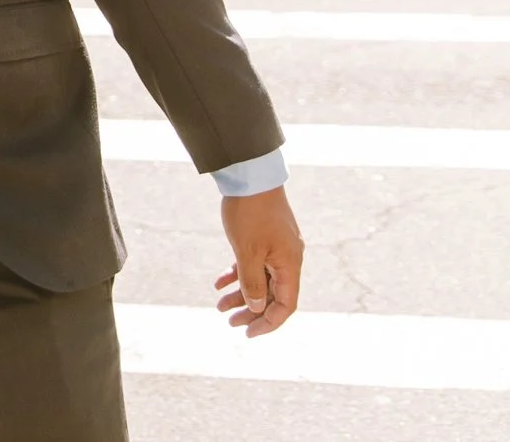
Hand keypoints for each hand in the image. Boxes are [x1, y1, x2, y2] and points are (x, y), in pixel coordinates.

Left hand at [215, 185, 303, 336]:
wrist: (249, 175)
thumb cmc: (250, 212)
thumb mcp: (247, 252)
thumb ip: (252, 283)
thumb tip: (257, 309)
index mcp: (290, 265)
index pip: (286, 305)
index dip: (269, 323)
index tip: (248, 334)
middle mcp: (288, 259)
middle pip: (273, 295)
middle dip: (252, 312)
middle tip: (230, 323)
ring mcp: (277, 248)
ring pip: (261, 280)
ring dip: (242, 294)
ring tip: (219, 305)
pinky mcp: (265, 238)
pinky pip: (254, 264)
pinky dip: (238, 274)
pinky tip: (219, 282)